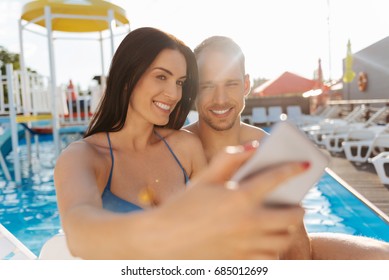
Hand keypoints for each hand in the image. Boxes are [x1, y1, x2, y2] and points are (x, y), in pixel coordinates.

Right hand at [139, 145, 307, 258]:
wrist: (163, 241)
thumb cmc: (182, 206)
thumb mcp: (204, 178)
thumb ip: (229, 158)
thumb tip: (255, 146)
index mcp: (239, 197)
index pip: (277, 178)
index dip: (293, 168)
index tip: (305, 165)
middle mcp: (248, 222)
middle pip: (291, 216)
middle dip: (299, 208)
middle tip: (297, 205)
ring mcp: (246, 245)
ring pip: (283, 239)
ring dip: (287, 230)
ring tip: (283, 223)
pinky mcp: (242, 262)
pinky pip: (270, 257)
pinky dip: (274, 248)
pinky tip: (267, 240)